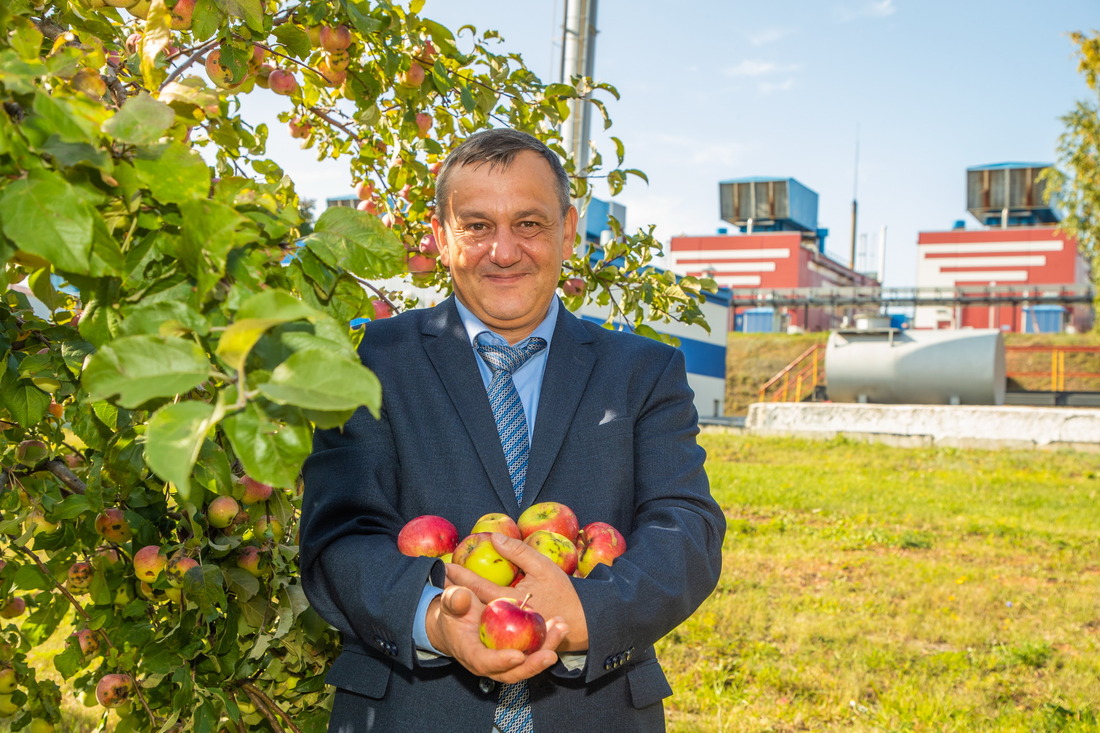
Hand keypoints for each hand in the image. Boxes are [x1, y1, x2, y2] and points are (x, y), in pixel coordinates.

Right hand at [424, 585, 567, 683]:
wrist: (459, 623)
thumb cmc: (454, 611)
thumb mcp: (451, 602)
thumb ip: (454, 600)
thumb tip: (461, 598)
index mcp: (471, 653)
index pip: (484, 663)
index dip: (500, 662)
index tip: (518, 656)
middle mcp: (489, 663)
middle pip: (513, 672)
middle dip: (533, 665)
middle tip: (551, 654)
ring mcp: (505, 661)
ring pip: (528, 664)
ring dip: (547, 649)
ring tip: (561, 628)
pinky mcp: (517, 654)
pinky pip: (534, 652)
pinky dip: (549, 641)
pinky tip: (560, 625)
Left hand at [446, 533, 588, 652]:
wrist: (579, 621)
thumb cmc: (562, 591)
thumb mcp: (543, 566)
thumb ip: (518, 552)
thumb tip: (495, 537)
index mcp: (509, 602)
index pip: (477, 586)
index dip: (460, 575)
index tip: (444, 564)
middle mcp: (503, 620)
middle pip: (471, 601)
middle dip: (454, 588)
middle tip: (439, 575)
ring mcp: (506, 631)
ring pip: (478, 613)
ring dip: (463, 599)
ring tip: (447, 586)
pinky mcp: (511, 636)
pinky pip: (490, 622)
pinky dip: (477, 608)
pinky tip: (468, 599)